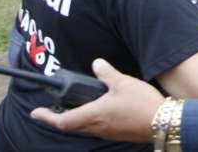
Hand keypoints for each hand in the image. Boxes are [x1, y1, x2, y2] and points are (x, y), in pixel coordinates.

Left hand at [31, 59, 163, 142]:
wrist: (163, 122)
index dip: (46, 116)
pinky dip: (91, 120)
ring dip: (76, 119)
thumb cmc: (141, 103)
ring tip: (75, 107)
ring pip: (84, 128)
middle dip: (59, 118)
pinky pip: (97, 129)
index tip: (35, 113)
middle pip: (71, 126)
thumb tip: (96, 63)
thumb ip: (107, 73)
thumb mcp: (123, 82)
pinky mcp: (117, 134)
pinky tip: (100, 110)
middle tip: (52, 109)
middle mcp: (97, 127)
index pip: (62, 120)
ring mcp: (107, 133)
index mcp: (93, 115)